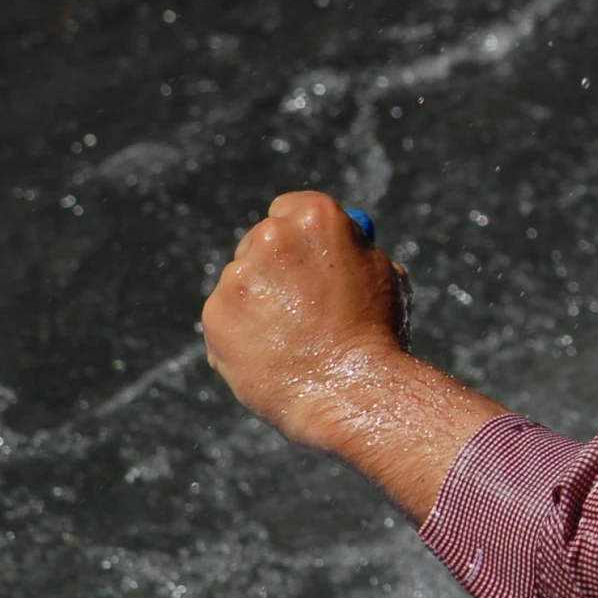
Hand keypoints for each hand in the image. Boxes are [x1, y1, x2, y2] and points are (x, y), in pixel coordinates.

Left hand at [204, 190, 411, 451]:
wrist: (351, 389)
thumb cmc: (378, 334)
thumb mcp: (382, 274)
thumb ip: (350, 251)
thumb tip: (332, 247)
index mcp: (316, 217)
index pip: (290, 208)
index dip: (298, 236)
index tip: (300, 256)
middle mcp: (271, 237)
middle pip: (259, 241)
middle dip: (274, 269)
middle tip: (294, 305)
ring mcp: (239, 276)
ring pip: (242, 283)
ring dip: (258, 304)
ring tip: (293, 342)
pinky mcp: (215, 315)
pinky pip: (225, 319)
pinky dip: (242, 336)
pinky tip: (273, 357)